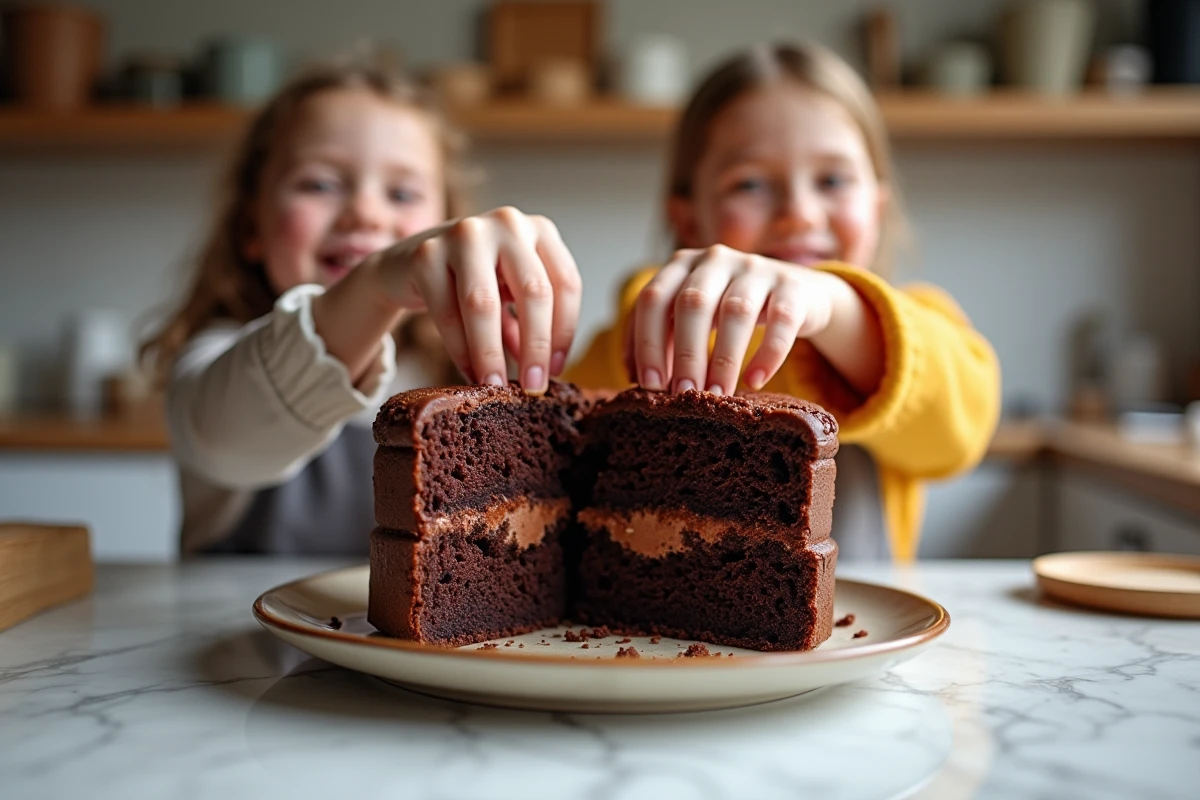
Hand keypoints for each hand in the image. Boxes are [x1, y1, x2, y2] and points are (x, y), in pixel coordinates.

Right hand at [378, 207, 580, 393]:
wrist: (410, 263)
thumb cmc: (474, 280)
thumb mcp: (512, 292)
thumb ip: (530, 321)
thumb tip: (546, 369)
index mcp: (540, 229)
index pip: (565, 283)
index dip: (563, 332)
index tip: (556, 370)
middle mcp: (507, 223)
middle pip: (533, 292)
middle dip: (535, 347)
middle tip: (533, 386)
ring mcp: (464, 233)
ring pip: (484, 304)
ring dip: (491, 354)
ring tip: (496, 386)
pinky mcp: (426, 253)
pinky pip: (447, 313)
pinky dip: (460, 350)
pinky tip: (469, 372)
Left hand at [629, 245, 879, 395]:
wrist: (797, 294)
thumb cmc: (729, 310)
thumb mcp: (693, 318)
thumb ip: (664, 337)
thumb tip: (637, 379)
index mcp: (681, 265)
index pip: (653, 299)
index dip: (647, 342)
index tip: (650, 385)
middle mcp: (715, 259)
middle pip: (693, 303)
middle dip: (686, 354)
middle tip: (684, 395)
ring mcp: (756, 268)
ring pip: (737, 311)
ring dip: (724, 359)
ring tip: (718, 395)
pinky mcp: (793, 287)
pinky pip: (782, 321)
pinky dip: (768, 354)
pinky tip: (755, 381)